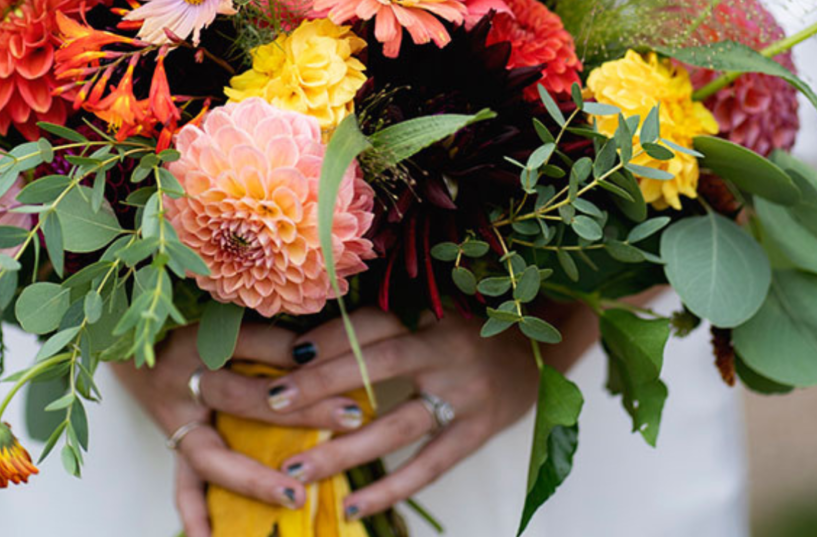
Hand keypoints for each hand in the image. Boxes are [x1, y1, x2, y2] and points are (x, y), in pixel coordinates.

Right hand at [111, 322, 327, 536]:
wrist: (124, 337)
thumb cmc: (186, 315)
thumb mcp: (217, 306)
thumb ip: (263, 317)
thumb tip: (319, 331)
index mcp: (198, 334)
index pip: (248, 341)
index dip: (286, 348)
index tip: (327, 356)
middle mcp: (183, 378)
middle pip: (243, 398)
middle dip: (299, 410)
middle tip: (350, 415)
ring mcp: (176, 419)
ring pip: (215, 454)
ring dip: (256, 478)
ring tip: (295, 496)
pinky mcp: (174, 444)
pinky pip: (183, 486)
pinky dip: (196, 517)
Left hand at [257, 304, 600, 521]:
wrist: (544, 348)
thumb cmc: (471, 330)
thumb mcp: (434, 312)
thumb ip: (387, 322)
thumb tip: (310, 336)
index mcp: (429, 314)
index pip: (371, 323)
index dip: (328, 336)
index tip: (285, 354)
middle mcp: (445, 350)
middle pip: (375, 365)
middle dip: (320, 385)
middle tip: (272, 401)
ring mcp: (463, 394)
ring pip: (394, 424)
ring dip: (342, 449)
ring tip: (295, 470)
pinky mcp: (476, 432)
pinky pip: (428, 465)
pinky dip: (390, 488)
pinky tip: (352, 505)